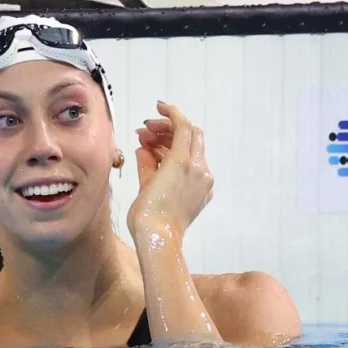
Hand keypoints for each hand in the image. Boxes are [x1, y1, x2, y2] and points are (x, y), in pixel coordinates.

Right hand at [126, 101, 213, 237]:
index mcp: (183, 162)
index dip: (171, 113)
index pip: (183, 126)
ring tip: (148, 147)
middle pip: (191, 135)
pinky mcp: (203, 193)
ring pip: (193, 151)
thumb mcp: (144, 181)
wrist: (160, 240)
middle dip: (169, 128)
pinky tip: (160, 164)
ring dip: (172, 144)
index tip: (158, 107)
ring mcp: (204, 182)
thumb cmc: (147, 213)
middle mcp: (199, 169)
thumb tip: (145, 147)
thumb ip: (147, 159)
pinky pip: (194, 167)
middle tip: (147, 131)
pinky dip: (178, 160)